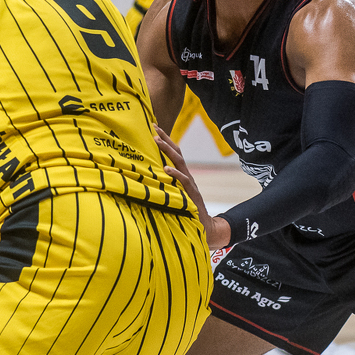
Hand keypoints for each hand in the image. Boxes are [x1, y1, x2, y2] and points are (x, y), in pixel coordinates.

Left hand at [155, 125, 229, 249]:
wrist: (206, 228)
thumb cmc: (187, 213)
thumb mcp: (175, 196)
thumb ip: (167, 187)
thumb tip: (148, 180)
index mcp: (182, 175)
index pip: (174, 153)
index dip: (165, 140)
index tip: (153, 128)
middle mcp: (186, 176)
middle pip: (177, 152)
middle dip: (165, 138)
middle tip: (153, 126)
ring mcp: (190, 184)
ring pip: (179, 162)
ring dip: (168, 150)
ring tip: (156, 140)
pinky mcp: (192, 195)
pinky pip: (184, 182)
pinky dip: (175, 174)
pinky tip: (166, 168)